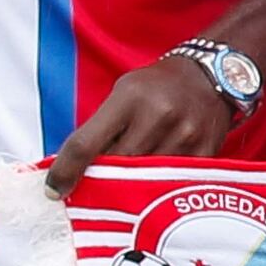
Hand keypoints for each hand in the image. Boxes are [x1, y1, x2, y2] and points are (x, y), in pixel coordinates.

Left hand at [45, 50, 244, 195]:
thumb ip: (100, 127)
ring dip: (130, 186)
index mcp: (130, 97)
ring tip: (128, 182)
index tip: (54, 190)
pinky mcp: (205, 153)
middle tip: (94, 186)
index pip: (86, 143)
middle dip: (101, 178)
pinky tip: (154, 183)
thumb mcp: (123, 93)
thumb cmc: (157, 86)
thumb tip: (73, 169)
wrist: (211, 75)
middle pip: (115, 166)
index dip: (65, 171)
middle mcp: (158, 115)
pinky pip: (171, 182)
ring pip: (144, 179)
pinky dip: (158, 187)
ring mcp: (184, 136)